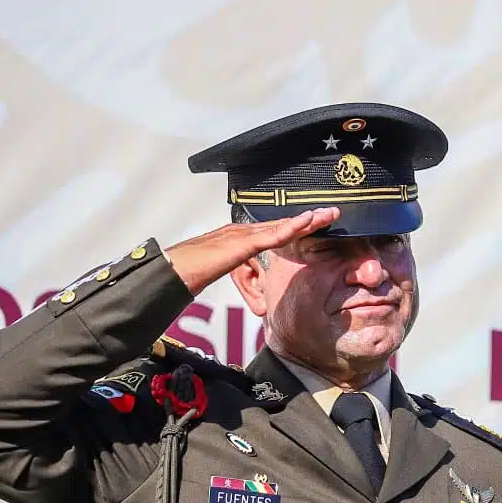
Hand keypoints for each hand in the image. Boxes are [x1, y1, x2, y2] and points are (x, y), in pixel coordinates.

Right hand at [164, 207, 339, 294]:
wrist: (169, 271)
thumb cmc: (188, 274)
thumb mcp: (220, 272)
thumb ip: (238, 274)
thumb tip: (253, 289)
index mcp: (239, 239)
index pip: (274, 231)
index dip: (298, 227)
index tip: (318, 224)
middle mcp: (241, 232)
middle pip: (281, 224)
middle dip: (308, 219)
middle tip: (332, 213)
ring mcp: (240, 235)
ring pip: (279, 225)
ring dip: (306, 220)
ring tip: (328, 214)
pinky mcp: (238, 243)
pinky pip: (269, 236)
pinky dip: (290, 228)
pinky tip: (306, 223)